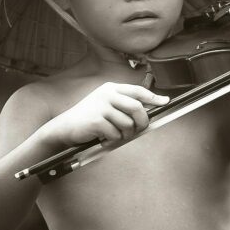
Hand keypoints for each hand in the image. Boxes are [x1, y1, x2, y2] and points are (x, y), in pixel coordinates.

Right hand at [42, 82, 168, 146]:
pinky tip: (103, 140)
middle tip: (138, 130)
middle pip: (137, 108)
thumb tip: (146, 115)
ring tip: (114, 136)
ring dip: (125, 135)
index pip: (137, 90)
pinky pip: (116, 134)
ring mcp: (101, 106)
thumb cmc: (89, 119)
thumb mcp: (105, 106)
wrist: (64, 128)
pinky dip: (112, 140)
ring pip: (128, 124)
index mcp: (111, 88)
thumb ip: (123, 107)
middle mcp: (107, 94)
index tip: (165, 101)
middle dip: (142, 122)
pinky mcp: (96, 119)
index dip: (153, 97)